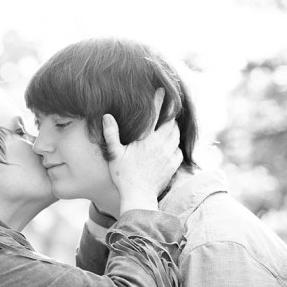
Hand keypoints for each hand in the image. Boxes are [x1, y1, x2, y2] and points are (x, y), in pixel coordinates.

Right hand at [103, 91, 181, 212]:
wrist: (138, 196)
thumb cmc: (124, 175)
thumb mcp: (115, 153)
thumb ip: (111, 134)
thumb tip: (106, 116)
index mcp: (148, 139)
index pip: (157, 115)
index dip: (160, 101)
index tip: (162, 90)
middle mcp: (161, 145)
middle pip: (172, 124)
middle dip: (169, 117)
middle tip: (166, 111)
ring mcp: (169, 156)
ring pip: (176, 136)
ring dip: (173, 130)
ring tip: (169, 127)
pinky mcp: (173, 166)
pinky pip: (179, 151)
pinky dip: (176, 146)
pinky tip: (170, 147)